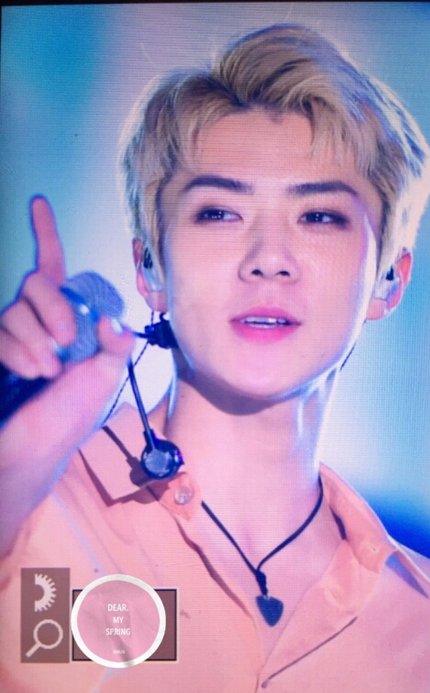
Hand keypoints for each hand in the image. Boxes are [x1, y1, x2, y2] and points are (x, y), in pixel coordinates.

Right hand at [0, 197, 134, 554]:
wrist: (38, 448)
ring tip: (49, 370)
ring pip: (17, 308)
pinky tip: (31, 373)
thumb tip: (110, 317)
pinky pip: (2, 330)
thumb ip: (114, 342)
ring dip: (37, 340)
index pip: (56, 269)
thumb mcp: (106, 375)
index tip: (37, 203)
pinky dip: (20, 352)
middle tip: (69, 342)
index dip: (45, 235)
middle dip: (55, 309)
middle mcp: (40, 322)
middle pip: (38, 283)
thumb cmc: (74, 416)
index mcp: (71, 322)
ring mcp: (15, 335)